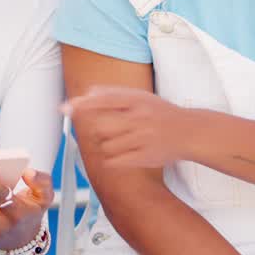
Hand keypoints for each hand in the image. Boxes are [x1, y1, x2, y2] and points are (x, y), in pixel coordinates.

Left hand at [64, 85, 193, 167]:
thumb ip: (113, 93)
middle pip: (101, 127)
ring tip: (123, 141)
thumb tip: (86, 93)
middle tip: (112, 129)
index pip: (105, 100)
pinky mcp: (145, 157)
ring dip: (107, 146)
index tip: (65, 108)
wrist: (189, 132)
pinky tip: (123, 154)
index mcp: (138, 100)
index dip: (83, 104)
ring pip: (106, 146)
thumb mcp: (141, 97)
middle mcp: (140, 118)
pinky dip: (112, 159)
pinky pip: (114, 161)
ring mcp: (143, 139)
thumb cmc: (159, 113)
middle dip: (99, 130)